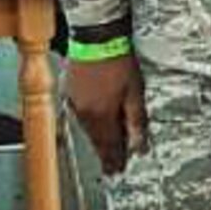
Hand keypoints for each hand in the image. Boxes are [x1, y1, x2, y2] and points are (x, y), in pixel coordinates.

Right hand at [66, 52, 147, 173]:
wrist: (97, 39)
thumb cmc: (119, 63)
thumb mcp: (135, 94)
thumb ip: (136, 121)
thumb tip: (139, 146)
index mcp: (101, 115)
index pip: (109, 144)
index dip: (114, 159)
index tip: (118, 171)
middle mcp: (85, 113)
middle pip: (97, 139)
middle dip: (105, 154)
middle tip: (111, 169)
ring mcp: (75, 102)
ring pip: (88, 129)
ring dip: (97, 141)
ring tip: (104, 153)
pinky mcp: (71, 92)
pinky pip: (82, 116)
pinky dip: (90, 125)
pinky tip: (95, 128)